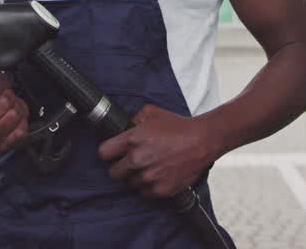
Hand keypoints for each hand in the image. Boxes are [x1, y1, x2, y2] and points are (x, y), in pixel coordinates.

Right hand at [0, 59, 29, 152]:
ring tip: (9, 106)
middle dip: (9, 94)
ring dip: (16, 107)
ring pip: (14, 116)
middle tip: (3, 95)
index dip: (0, 83)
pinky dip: (23, 123)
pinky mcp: (1, 147)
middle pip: (6, 103)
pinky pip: (21, 134)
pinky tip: (14, 118)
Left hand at [97, 104, 219, 198]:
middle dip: (120, 167)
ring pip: (130, 184)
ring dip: (136, 177)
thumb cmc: (178, 126)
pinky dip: (149, 186)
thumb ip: (134, 119)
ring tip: (149, 167)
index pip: (103, 153)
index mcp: (132, 139)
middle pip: (113, 173)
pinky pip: (145, 193)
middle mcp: (138, 159)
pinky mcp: (160, 189)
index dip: (107, 152)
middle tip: (130, 162)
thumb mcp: (152, 113)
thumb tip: (125, 127)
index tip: (112, 153)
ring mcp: (149, 176)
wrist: (202, 141)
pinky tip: (157, 175)